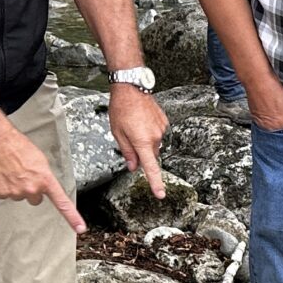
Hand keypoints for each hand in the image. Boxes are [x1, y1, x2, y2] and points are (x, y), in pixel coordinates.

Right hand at [0, 125, 85, 232]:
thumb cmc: (18, 146)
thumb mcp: (40, 160)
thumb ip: (44, 176)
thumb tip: (43, 184)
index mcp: (45, 180)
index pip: (62, 202)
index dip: (72, 217)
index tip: (79, 228)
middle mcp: (32, 188)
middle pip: (35, 199)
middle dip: (32, 190)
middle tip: (25, 175)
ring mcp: (16, 192)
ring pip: (19, 196)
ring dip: (17, 186)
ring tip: (13, 171)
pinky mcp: (2, 193)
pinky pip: (5, 195)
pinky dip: (4, 187)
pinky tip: (4, 174)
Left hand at [108, 85, 169, 199]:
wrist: (132, 88)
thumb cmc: (121, 109)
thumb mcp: (117, 133)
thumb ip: (127, 152)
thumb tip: (133, 167)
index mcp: (142, 142)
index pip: (151, 168)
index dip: (155, 182)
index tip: (160, 194)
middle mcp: (155, 137)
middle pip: (150, 154)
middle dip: (141, 152)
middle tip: (129, 137)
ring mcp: (162, 129)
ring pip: (154, 144)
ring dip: (146, 140)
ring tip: (135, 124)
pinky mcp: (165, 122)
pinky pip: (158, 133)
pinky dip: (150, 131)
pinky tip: (142, 120)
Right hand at [247, 81, 282, 133]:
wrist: (258, 78)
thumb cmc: (277, 87)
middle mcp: (272, 126)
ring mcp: (262, 123)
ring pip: (273, 124)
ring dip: (276, 118)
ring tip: (276, 104)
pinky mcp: (254, 118)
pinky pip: (264, 121)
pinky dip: (267, 116)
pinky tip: (269, 105)